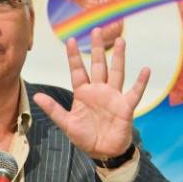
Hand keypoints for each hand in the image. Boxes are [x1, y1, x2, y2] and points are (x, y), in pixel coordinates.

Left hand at [32, 27, 149, 159]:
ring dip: (118, 57)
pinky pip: (134, 92)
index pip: (77, 70)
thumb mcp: (66, 123)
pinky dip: (141, 82)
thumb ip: (53, 109)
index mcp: (83, 93)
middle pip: (98, 65)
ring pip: (117, 72)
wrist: (102, 151)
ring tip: (120, 40)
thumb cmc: (85, 137)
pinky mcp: (126, 106)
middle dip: (97, 49)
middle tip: (96, 30)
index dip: (74, 56)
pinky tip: (146, 69)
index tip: (70, 40)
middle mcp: (99, 91)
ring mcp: (113, 96)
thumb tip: (36, 95)